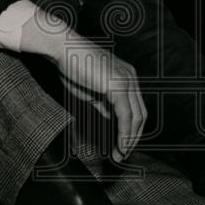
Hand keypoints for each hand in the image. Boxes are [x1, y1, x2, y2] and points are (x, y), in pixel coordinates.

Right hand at [20, 9, 146, 162]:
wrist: (63, 49)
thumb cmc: (72, 65)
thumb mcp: (91, 90)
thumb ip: (103, 103)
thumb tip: (110, 117)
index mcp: (126, 76)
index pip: (135, 107)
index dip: (131, 128)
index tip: (123, 144)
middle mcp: (130, 77)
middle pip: (141, 114)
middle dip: (133, 137)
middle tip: (124, 154)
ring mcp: (126, 80)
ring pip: (136, 117)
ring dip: (129, 139)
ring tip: (121, 155)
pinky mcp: (118, 86)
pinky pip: (126, 115)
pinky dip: (124, 133)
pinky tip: (120, 145)